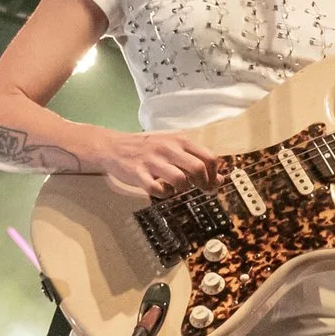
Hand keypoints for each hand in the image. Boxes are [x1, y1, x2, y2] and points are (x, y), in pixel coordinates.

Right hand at [101, 128, 219, 199]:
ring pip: (180, 180)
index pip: (209, 158)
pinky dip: (164, 194)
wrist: (114, 146)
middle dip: (204, 184)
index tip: (211, 183)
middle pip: (199, 168)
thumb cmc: (149, 149)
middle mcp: (168, 149)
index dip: (215, 175)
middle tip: (199, 190)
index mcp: (180, 141)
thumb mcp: (174, 147)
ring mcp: (153, 161)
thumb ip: (196, 160)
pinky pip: (157, 189)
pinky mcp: (138, 174)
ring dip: (183, 189)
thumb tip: (219, 179)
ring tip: (178, 188)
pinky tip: (162, 191)